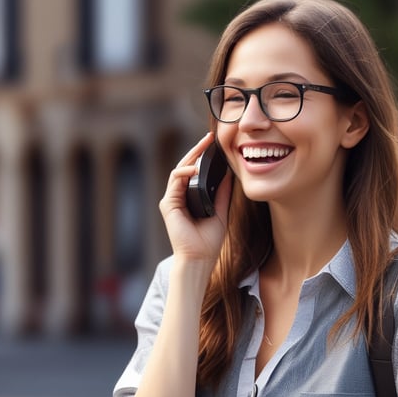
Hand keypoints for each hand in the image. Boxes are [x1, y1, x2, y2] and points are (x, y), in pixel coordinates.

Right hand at [159, 132, 231, 262]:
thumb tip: (230, 175)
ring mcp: (172, 199)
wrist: (199, 258)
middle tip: (209, 138)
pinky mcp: (167, 204)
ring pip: (179, 170)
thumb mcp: (221, 211)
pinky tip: (195, 168)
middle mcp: (179, 197)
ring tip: (204, 147)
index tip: (215, 145)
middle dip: (197, 150)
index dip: (203, 158)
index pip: (195, 173)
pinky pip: (174, 181)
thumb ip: (223, 194)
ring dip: (191, 157)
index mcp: (190, 198)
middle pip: (186, 167)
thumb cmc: (209, 240)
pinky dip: (184, 172)